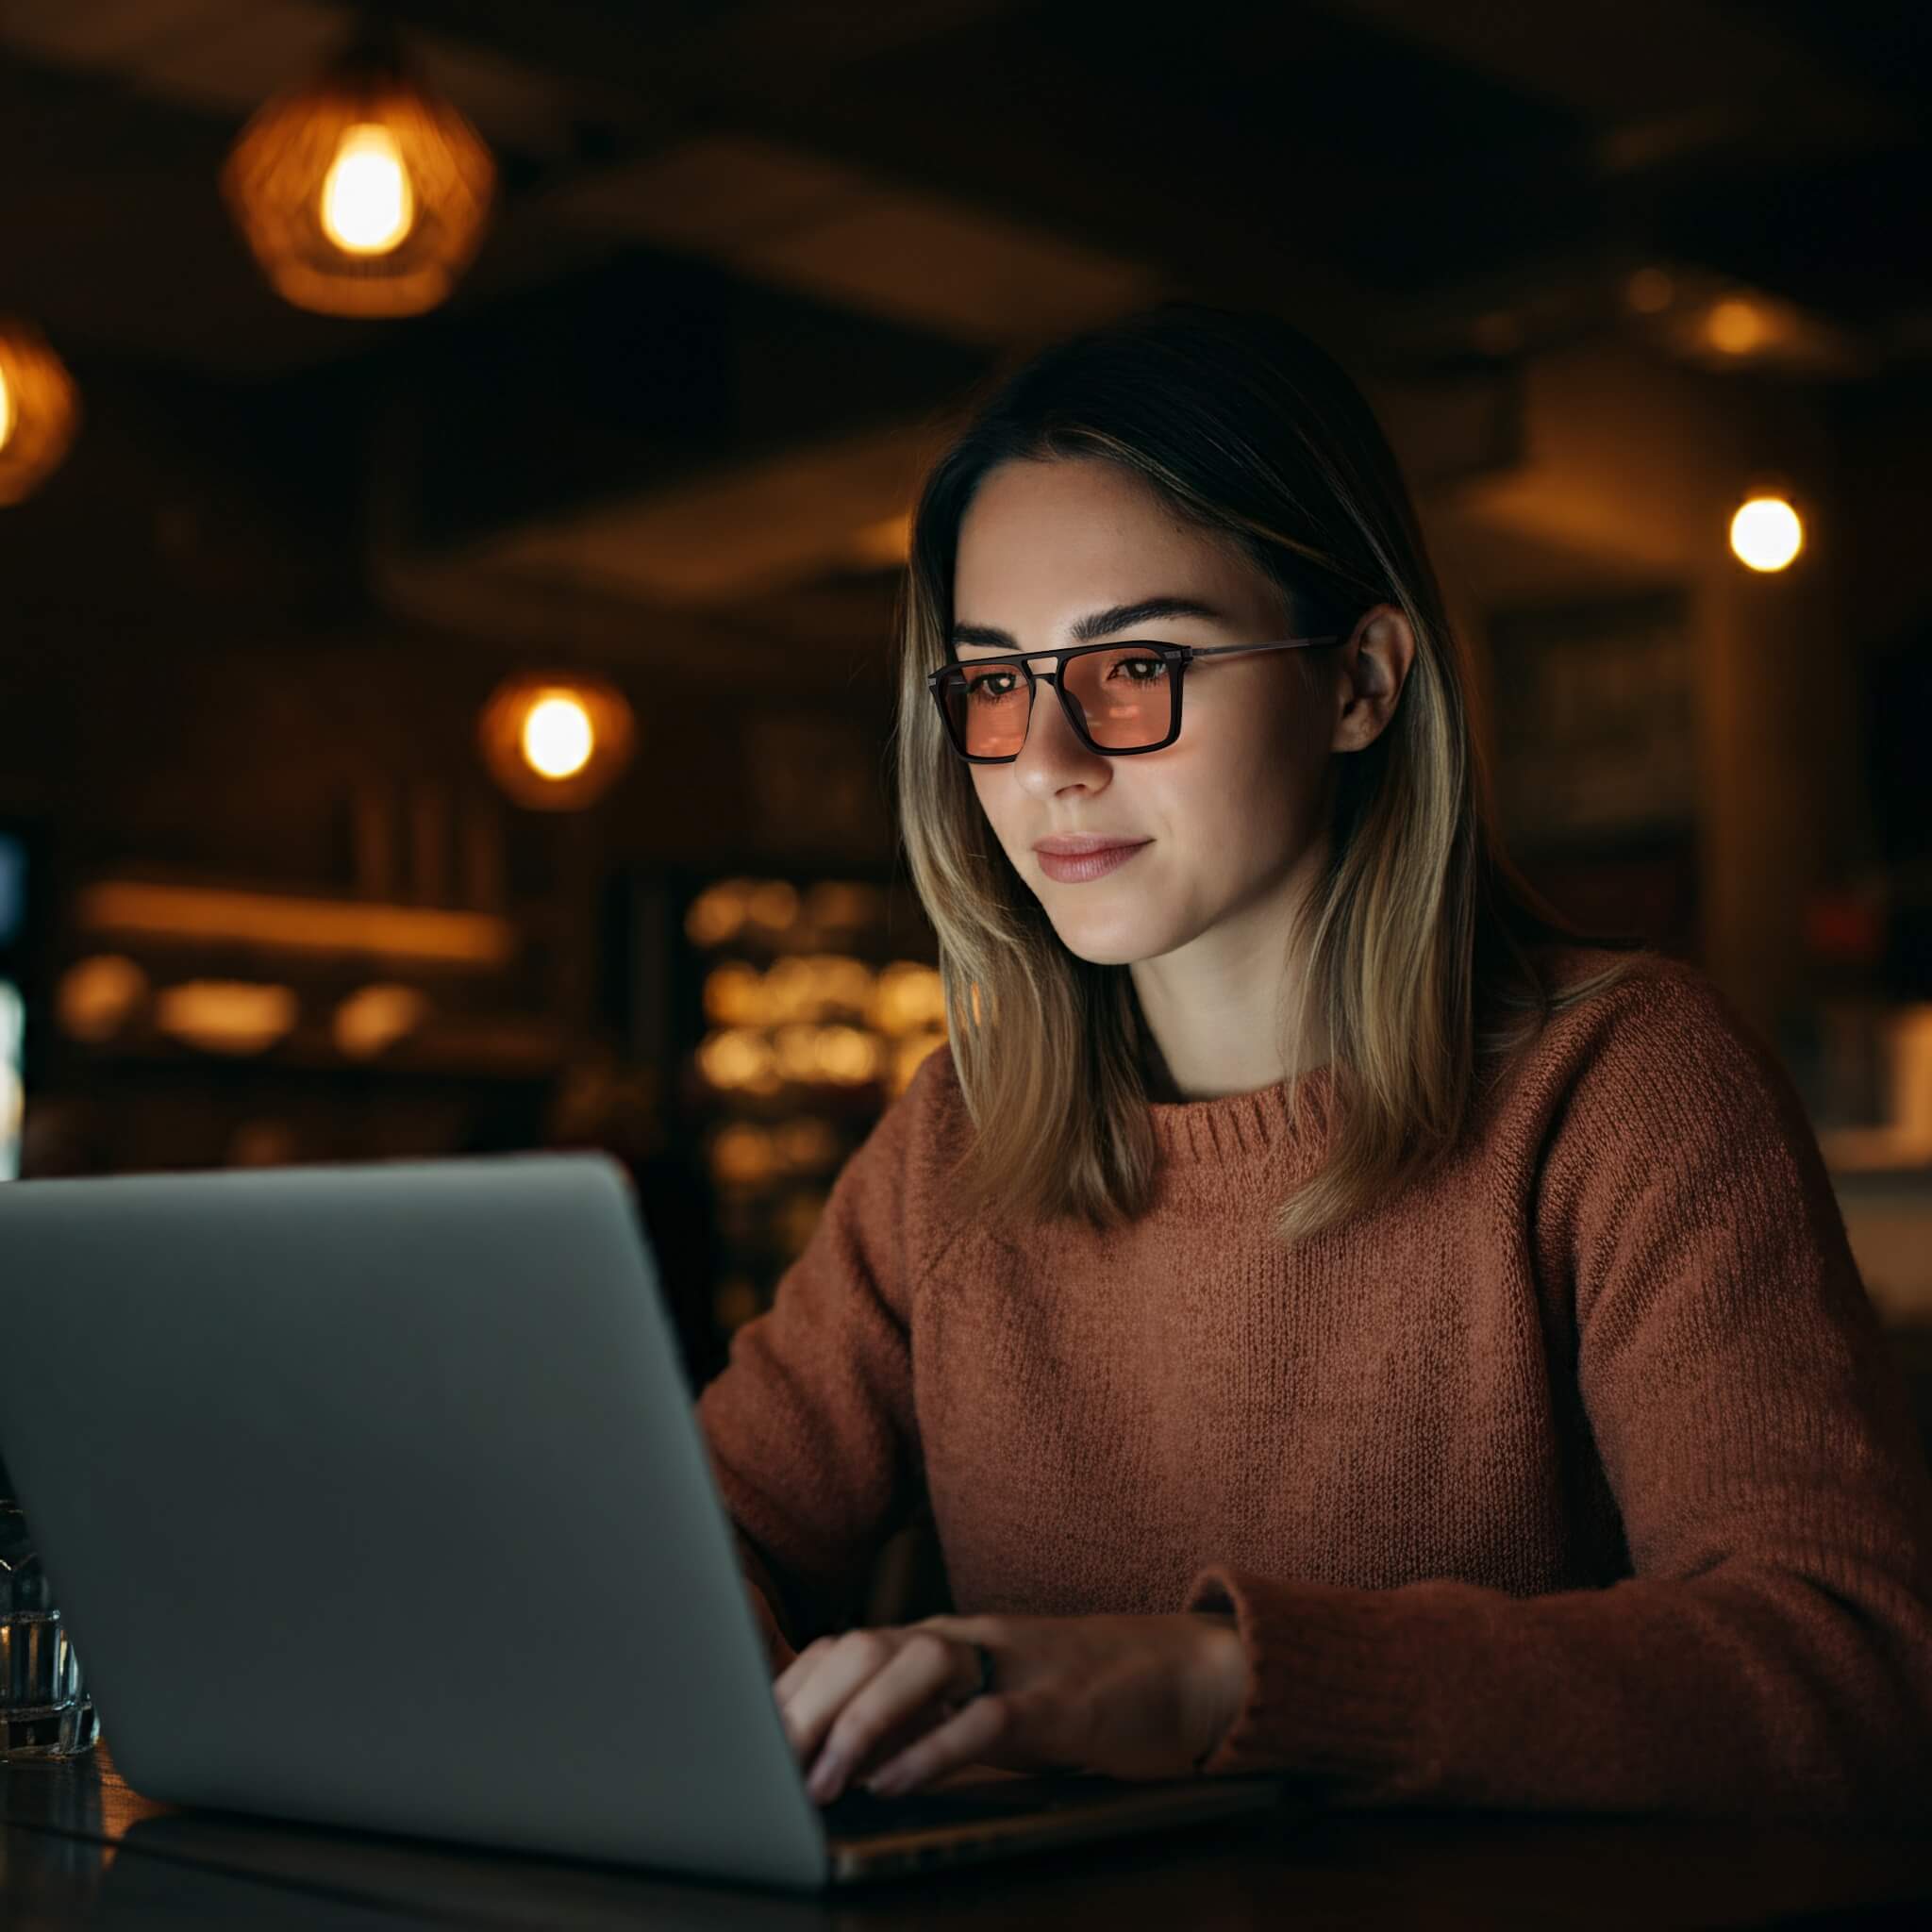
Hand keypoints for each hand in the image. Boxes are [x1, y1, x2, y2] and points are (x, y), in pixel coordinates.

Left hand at [773, 1610, 1246, 1803]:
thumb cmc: (1075, 1694)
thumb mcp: (987, 1700)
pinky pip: (985, 1718)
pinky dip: (933, 1749)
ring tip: (821, 1779)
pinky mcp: (1058, 1702)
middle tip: (769, 1765)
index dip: (793, 1688)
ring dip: (859, 1723)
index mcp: (945, 1639)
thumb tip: (843, 1765)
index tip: (748, 1737)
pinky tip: (897, 1784)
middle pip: (867, 1646)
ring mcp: (1015, 1664)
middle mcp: (969, 1639)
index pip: (848, 1645)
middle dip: (807, 1704)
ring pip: (917, 1666)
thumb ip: (924, 1719)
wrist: (1181, 1670)